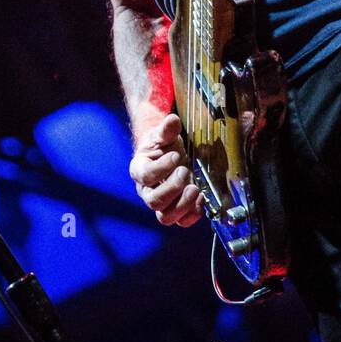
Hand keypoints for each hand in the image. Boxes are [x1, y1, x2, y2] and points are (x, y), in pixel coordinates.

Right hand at [128, 112, 204, 227]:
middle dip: (172, 188)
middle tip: (184, 171)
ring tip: (195, 189)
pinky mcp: (176, 209)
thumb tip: (172, 120)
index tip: (176, 155)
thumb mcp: (163, 135)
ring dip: (183, 205)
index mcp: (140, 170)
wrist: (168, 154)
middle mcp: (147, 191)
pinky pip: (181, 221)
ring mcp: (162, 203)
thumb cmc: (162, 145)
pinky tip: (201, 198)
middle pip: (154, 201)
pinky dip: (192, 213)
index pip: (145, 176)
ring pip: (166, 217)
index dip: (161, 168)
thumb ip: (166, 129)